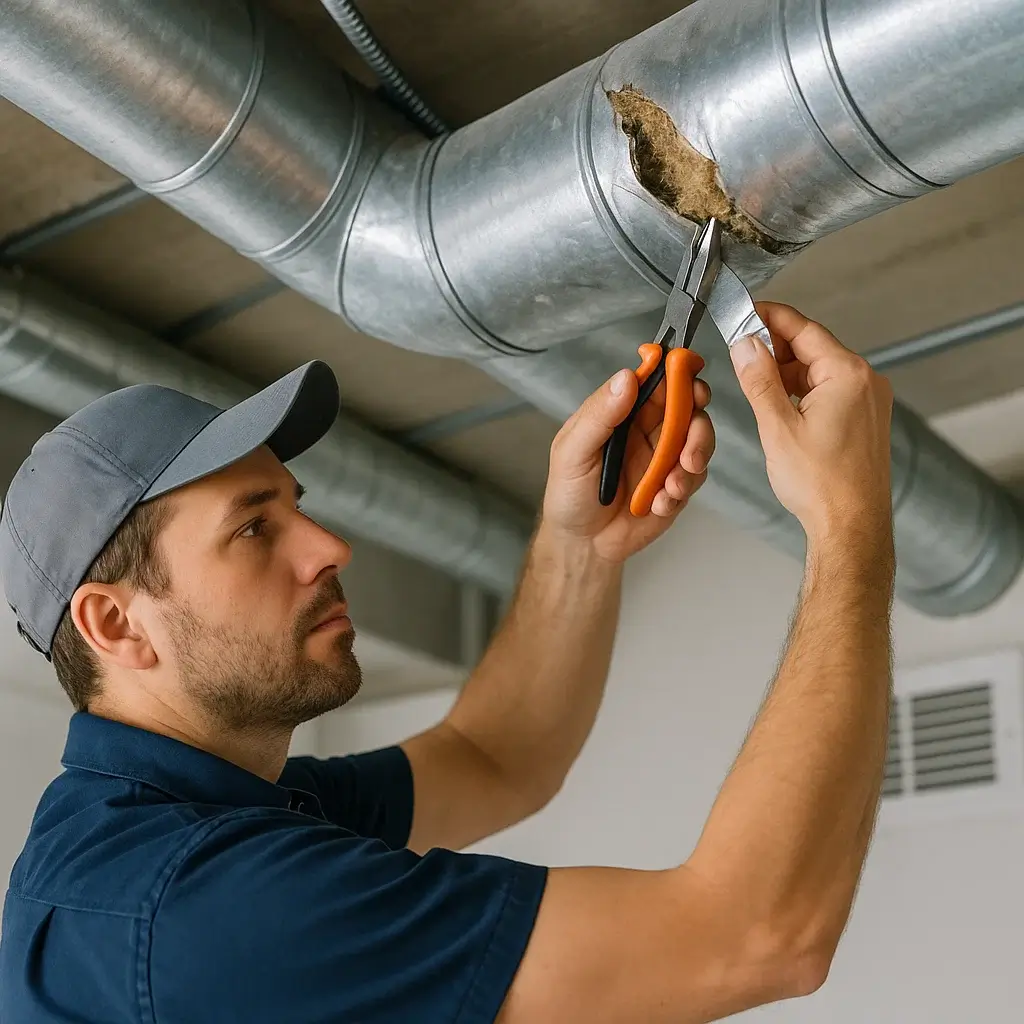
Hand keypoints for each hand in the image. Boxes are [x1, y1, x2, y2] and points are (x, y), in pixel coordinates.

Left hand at [540, 364, 714, 563]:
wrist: (582, 544)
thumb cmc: (569, 493)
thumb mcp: (573, 452)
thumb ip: (599, 415)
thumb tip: (626, 377)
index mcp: (623, 411)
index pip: (657, 380)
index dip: (677, 372)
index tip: (690, 377)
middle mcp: (649, 428)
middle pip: (690, 407)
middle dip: (697, 421)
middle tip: (691, 442)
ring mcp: (665, 457)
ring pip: (699, 441)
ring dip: (693, 459)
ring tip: (671, 485)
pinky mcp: (676, 485)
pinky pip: (694, 478)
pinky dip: (681, 490)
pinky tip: (658, 504)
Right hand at [729, 302, 893, 543]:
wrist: (850, 525)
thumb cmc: (821, 485)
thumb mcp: (777, 427)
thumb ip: (759, 380)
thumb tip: (745, 345)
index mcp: (847, 375)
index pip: (804, 329)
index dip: (770, 318)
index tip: (745, 313)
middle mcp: (865, 382)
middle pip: (813, 348)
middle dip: (774, 347)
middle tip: (740, 350)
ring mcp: (868, 402)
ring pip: (819, 371)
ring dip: (786, 371)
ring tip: (753, 381)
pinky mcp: (864, 420)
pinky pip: (829, 391)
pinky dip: (801, 390)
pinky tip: (778, 402)